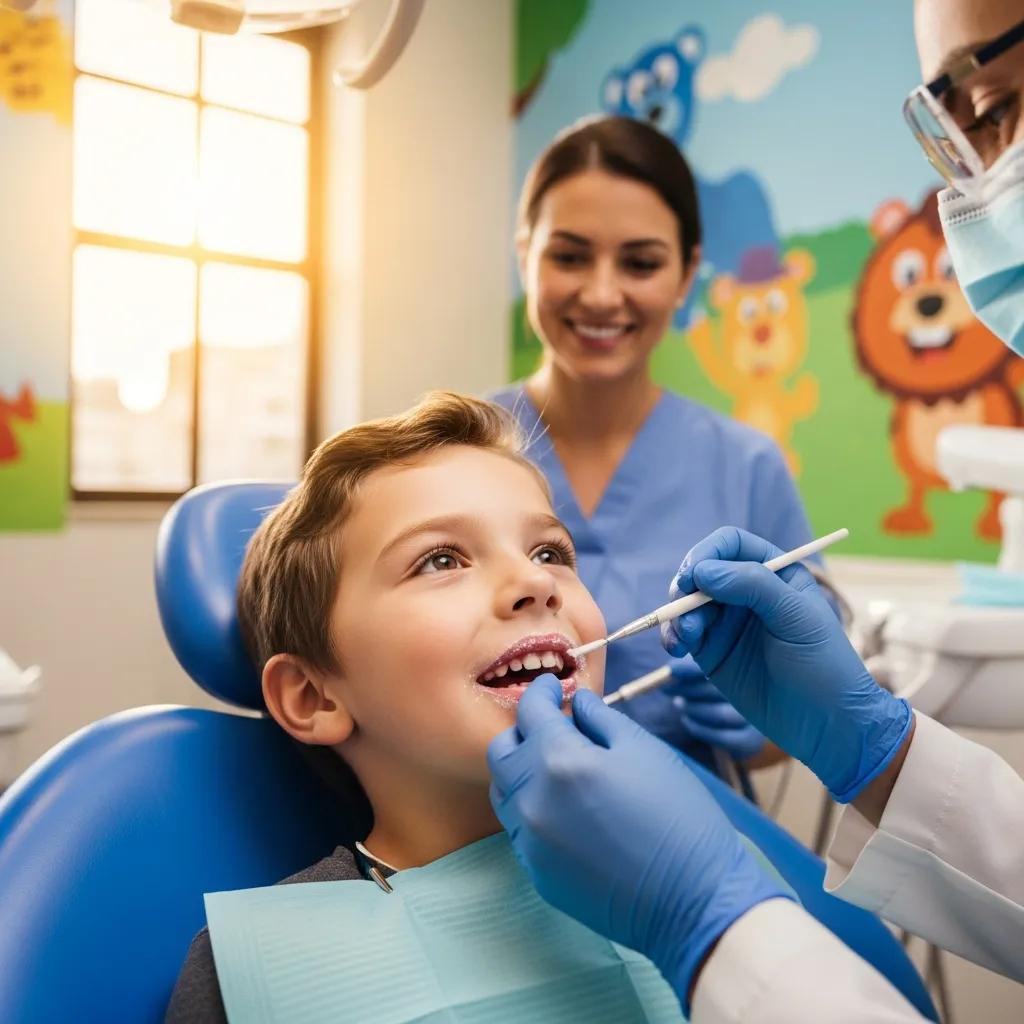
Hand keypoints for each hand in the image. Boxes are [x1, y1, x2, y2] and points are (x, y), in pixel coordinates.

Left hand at [488, 675, 789, 1009]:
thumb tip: (577, 702)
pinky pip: (518, 828)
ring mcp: (530, 842)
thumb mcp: (645, 751)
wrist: (692, 901)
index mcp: (559, 762)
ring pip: (504, 790)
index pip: (530, 712)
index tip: (551, 685)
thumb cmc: (678, 819)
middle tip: (552, 725)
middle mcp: (533, 800)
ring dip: (522, 770)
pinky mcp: (536, 873)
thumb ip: (602, 720)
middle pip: (502, 751)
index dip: (540, 691)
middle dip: (523, 730)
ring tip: (557, 766)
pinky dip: (531, 807)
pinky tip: (565, 807)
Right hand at [660, 527, 911, 802]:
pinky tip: (677, 648)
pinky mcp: (712, 651)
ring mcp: (727, 621)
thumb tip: (702, 571)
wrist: (826, 725)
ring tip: (684, 639)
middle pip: (700, 571)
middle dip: (685, 587)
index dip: (707, 553)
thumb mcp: (796, 618)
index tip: (694, 576)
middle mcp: (746, 592)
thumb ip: (752, 586)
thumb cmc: (824, 665)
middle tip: (681, 607)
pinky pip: (683, 632)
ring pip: (686, 602)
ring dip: (677, 615)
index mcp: (774, 572)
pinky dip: (673, 635)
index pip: (730, 544)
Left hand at [668, 660, 765, 760]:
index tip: (670, 670)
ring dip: (693, 709)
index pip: (721, 664)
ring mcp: (758, 719)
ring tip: (677, 703)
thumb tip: (670, 669)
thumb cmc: (716, 686)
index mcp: (751, 668)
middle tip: (667, 687)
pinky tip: (686, 719)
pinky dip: (698, 728)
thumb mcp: (706, 669)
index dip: (692, 669)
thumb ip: (689, 667)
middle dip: (688, 689)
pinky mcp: (751, 741)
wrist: (738, 724)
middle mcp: (760, 693)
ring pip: (721, 715)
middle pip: (722, 689)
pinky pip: (722, 737)